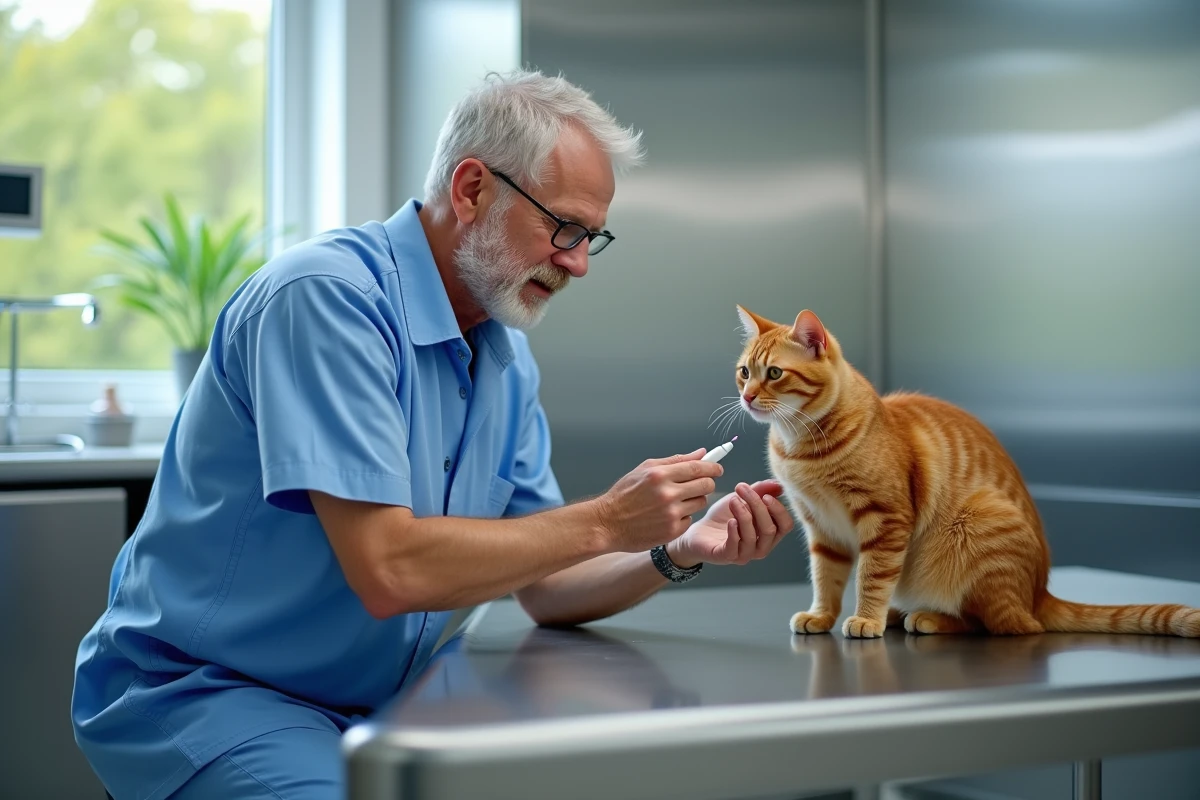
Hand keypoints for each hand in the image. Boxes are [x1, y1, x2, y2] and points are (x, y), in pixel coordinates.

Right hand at [595, 449, 722, 553]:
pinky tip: (667, 515)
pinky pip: (689, 519)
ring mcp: (671, 514)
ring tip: (676, 500)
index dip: (712, 467)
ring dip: (693, 500)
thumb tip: (701, 453)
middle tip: (699, 484)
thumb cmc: (624, 494)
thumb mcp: (645, 469)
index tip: (717, 468)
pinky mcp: (672, 531)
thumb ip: (675, 461)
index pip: (698, 468)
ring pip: (700, 503)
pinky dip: (682, 516)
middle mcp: (667, 494)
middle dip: (706, 483)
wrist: (607, 523)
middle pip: (706, 485)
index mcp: (660, 475)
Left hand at [668, 480, 792, 566]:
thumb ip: (760, 491)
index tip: (766, 495)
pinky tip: (730, 520)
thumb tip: (778, 485)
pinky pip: (734, 548)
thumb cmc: (723, 517)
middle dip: (758, 506)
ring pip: (752, 537)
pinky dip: (734, 532)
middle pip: (770, 530)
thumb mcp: (742, 499)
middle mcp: (760, 547)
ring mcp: (743, 554)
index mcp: (768, 534)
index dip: (779, 510)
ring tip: (733, 500)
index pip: (785, 526)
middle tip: (742, 489)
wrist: (698, 530)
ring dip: (744, 515)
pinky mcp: (725, 557)